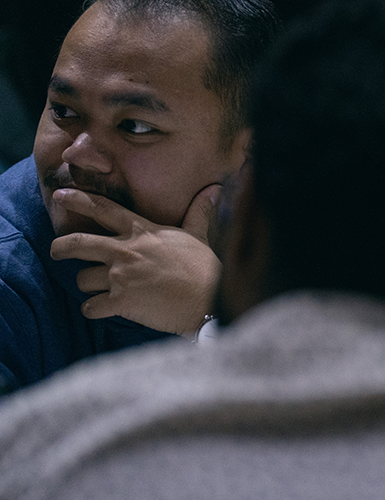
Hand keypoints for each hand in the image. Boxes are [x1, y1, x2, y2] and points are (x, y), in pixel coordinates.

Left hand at [49, 185, 221, 334]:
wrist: (209, 300)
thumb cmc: (205, 268)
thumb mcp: (198, 236)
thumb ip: (198, 213)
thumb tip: (214, 189)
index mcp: (142, 232)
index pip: (103, 209)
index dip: (79, 200)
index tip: (60, 195)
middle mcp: (126, 251)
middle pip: (78, 243)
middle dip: (60, 247)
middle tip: (56, 251)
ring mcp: (121, 277)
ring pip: (82, 279)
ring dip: (88, 286)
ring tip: (99, 290)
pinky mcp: (121, 302)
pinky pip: (90, 307)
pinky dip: (94, 310)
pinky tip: (103, 310)